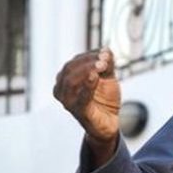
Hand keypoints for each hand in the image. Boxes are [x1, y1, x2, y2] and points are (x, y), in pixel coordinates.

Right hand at [54, 47, 120, 161]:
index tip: (105, 51)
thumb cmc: (104, 98)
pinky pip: (80, 98)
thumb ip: (107, 64)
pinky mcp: (78, 112)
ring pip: (71, 82)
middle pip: (70, 69)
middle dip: (88, 61)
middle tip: (104, 57)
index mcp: (66, 79)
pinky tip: (95, 76)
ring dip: (87, 70)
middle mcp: (62, 90)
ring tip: (102, 65)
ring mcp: (68, 102)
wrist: (110, 122)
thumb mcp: (108, 77)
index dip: (90, 54)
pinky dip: (87, 86)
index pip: (75, 62)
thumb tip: (106, 50)